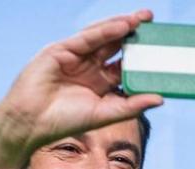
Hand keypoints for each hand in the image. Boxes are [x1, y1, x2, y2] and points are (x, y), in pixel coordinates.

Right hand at [0, 9, 162, 168]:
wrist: (32, 122)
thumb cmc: (66, 121)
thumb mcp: (106, 113)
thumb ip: (132, 105)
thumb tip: (161, 99)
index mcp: (100, 82)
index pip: (124, 64)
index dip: (141, 56)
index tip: (161, 48)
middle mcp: (89, 66)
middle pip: (116, 45)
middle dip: (134, 33)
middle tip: (154, 22)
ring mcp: (75, 55)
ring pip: (102, 36)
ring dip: (122, 25)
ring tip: (142, 19)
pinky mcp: (61, 49)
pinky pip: (87, 38)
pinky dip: (105, 31)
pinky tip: (122, 26)